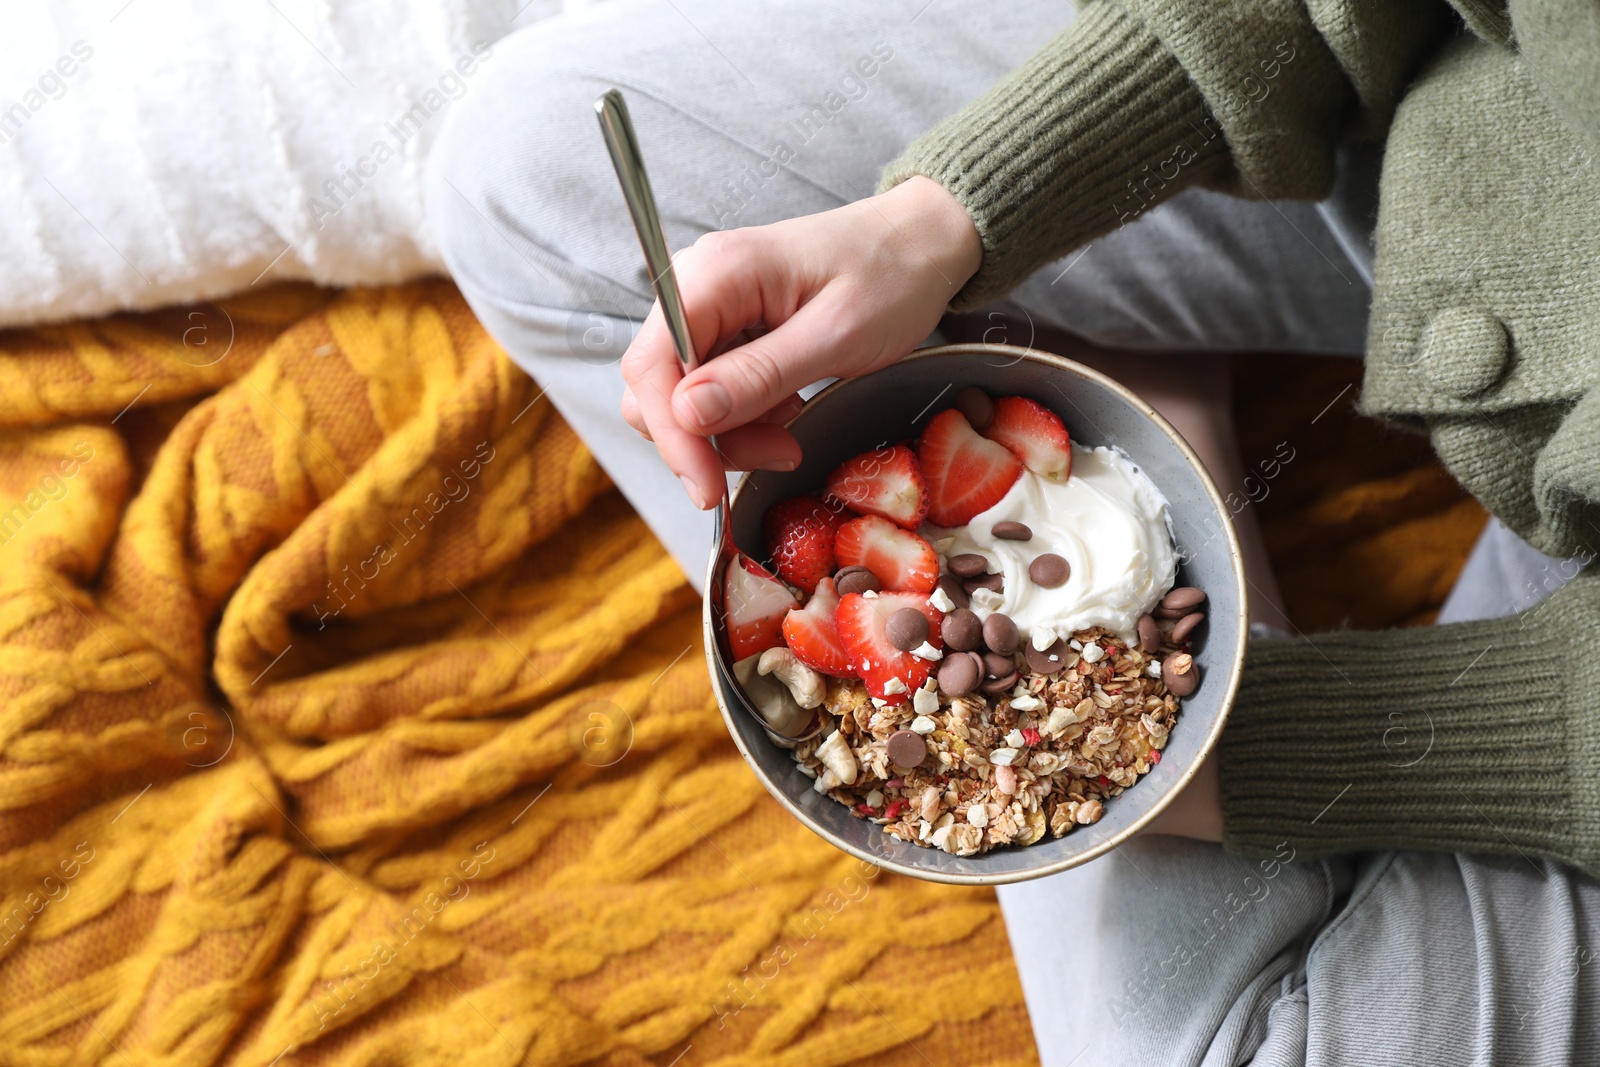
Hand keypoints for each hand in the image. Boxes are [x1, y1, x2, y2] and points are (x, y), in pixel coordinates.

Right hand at [619, 176, 982, 508]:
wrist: (921, 244)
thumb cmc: (891, 275)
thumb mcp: (835, 335)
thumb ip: (759, 375)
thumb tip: (687, 412)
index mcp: (715, 274)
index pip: (650, 365)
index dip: (672, 434)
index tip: (707, 486)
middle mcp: (698, 287)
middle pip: (659, 388)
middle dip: (706, 439)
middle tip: (775, 455)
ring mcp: (712, 309)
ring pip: (684, 400)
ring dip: (731, 434)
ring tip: (790, 436)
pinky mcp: (730, 330)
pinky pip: (714, 392)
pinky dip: (746, 419)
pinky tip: (789, 414)